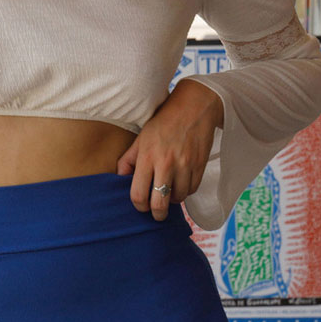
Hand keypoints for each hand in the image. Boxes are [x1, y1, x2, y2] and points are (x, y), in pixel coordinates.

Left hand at [116, 79, 222, 220]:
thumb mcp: (141, 138)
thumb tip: (120, 179)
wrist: (195, 107)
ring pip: (178, 198)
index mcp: (147, 156)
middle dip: (156, 214)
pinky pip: (192, 190)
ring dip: (172, 199)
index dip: (138, 205)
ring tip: (169, 192)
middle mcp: (166, 163)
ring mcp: (185, 166)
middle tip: (156, 214)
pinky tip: (181, 183)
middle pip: (159, 204)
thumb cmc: (163, 122)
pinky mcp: (200, 166)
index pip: (139, 194)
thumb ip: (129, 160)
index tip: (141, 205)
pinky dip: (186, 191)